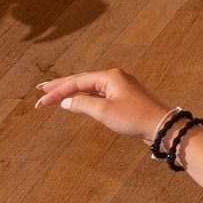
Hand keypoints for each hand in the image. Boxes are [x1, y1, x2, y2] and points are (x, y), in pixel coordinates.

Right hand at [35, 67, 170, 141]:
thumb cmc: (134, 117)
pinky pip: (98, 94)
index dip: (57, 91)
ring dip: (72, 90)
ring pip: (90, 87)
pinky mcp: (123, 98)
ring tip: (54, 92)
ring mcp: (120, 87)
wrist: (162, 126)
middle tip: (41, 89)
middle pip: (82, 80)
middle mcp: (115, 78)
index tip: (40, 101)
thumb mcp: (104, 111)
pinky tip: (76, 100)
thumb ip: (82, 104)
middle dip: (61, 85)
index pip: (77, 81)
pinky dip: (84, 97)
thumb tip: (66, 102)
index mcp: (110, 77)